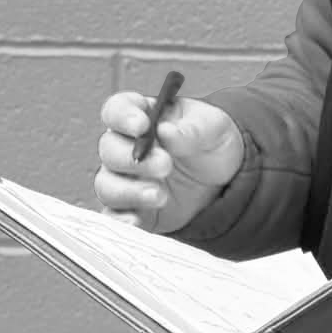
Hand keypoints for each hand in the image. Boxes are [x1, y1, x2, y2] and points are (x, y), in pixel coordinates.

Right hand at [95, 87, 244, 232]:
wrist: (224, 181)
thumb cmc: (212, 143)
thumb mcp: (214, 128)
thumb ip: (192, 129)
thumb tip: (166, 132)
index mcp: (142, 116)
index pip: (116, 109)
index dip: (122, 116)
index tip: (141, 126)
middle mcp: (126, 146)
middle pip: (108, 149)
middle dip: (132, 158)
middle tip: (165, 165)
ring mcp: (126, 179)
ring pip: (107, 184)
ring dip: (129, 191)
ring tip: (160, 195)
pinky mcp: (131, 208)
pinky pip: (113, 216)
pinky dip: (120, 220)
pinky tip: (135, 222)